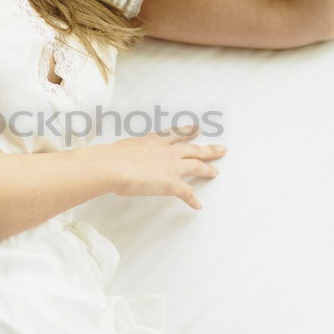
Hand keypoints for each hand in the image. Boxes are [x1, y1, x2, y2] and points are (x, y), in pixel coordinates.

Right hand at [108, 124, 225, 208]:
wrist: (115, 165)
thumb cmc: (112, 157)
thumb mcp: (121, 148)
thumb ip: (125, 153)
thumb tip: (117, 159)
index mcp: (154, 141)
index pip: (175, 134)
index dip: (187, 131)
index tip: (196, 128)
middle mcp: (167, 151)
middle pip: (193, 148)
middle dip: (208, 149)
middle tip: (220, 148)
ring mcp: (172, 167)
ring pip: (196, 166)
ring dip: (208, 169)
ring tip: (216, 172)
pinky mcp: (172, 184)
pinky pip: (187, 193)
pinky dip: (193, 200)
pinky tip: (198, 205)